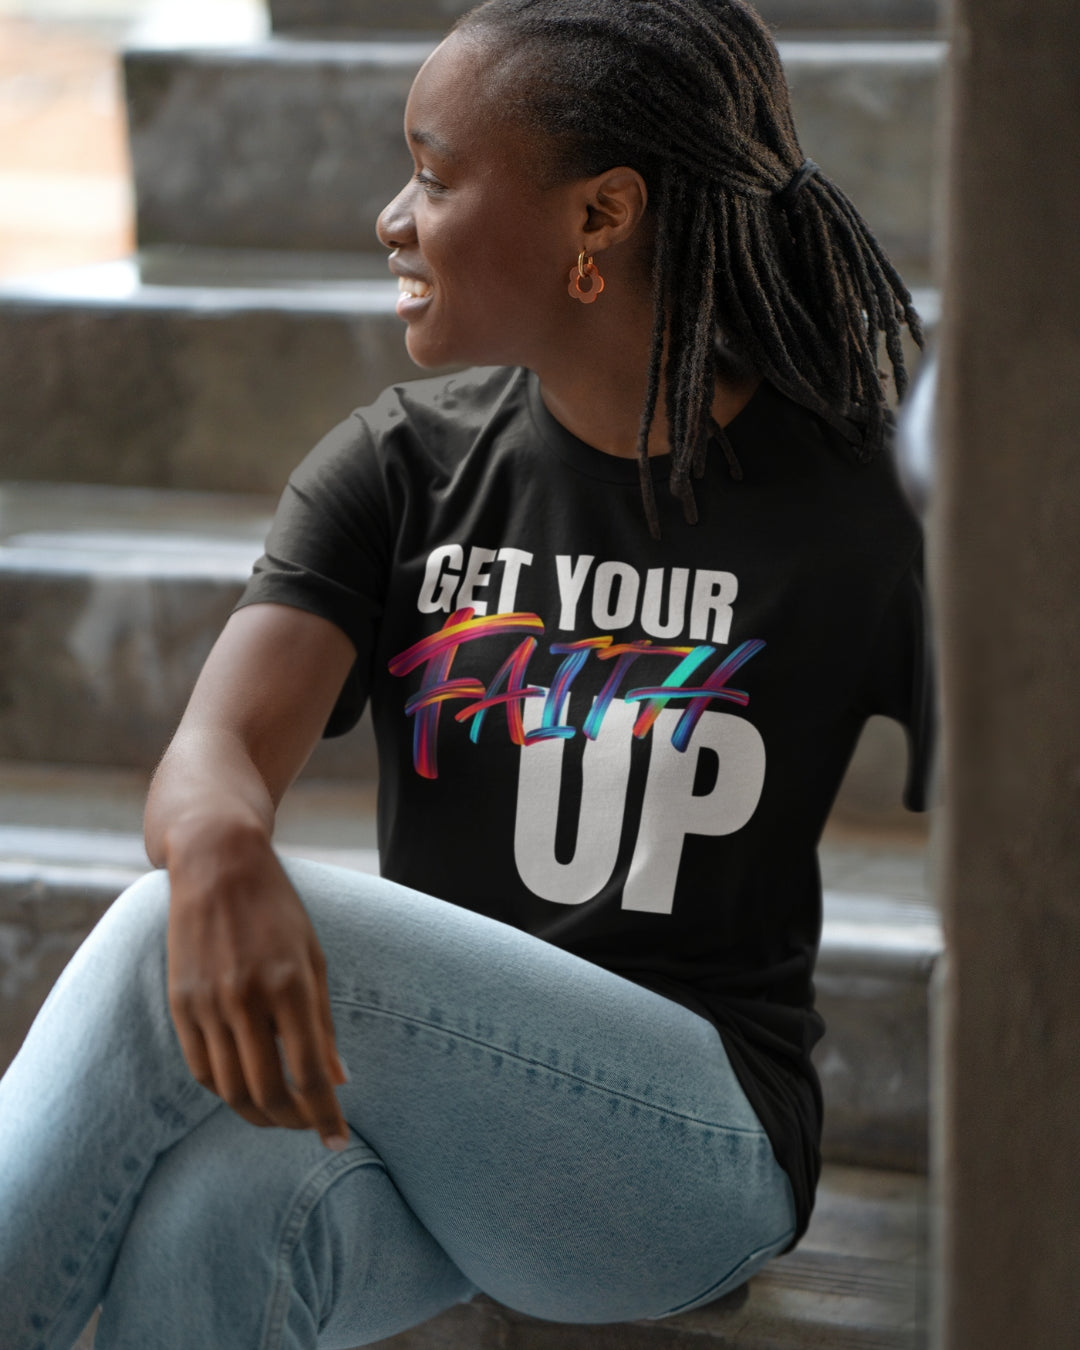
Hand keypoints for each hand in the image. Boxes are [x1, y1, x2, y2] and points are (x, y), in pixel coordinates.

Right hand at [165, 827, 349, 1149]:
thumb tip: (338, 1081)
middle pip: (268, 1091)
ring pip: (230, 1089)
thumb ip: (323, 1023)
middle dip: (294, 1122)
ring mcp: (207, 1003)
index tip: (338, 1140)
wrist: (217, 863)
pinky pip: (201, 1067)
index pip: (307, 1074)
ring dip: (260, 1114)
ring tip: (282, 1118)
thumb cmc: (277, 908)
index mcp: (289, 985)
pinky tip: (245, 1092)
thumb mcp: (314, 957)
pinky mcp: (179, 1003)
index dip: (325, 1116)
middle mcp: (246, 999)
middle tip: (311, 1129)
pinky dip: (224, 1091)